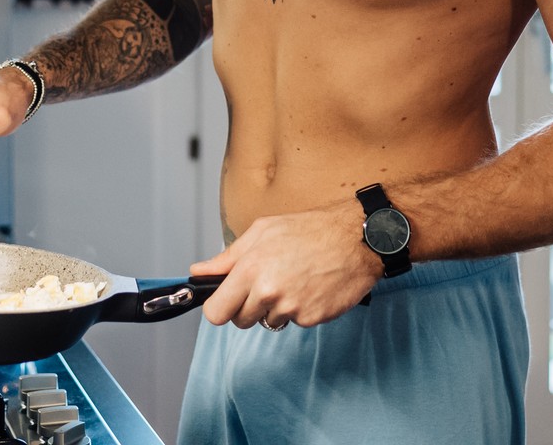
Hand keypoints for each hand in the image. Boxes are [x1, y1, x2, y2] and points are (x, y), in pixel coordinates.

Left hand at [190, 199, 382, 329]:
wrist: (355, 239)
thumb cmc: (309, 230)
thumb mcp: (262, 231)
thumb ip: (227, 257)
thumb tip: (197, 272)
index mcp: (251, 269)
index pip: (216, 312)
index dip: (220, 308)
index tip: (227, 301)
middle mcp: (268, 291)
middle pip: (240, 321)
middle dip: (249, 307)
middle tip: (268, 283)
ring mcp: (291, 307)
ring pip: (269, 321)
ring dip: (277, 307)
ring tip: (295, 279)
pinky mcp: (311, 318)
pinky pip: (295, 321)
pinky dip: (301, 308)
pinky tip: (311, 286)